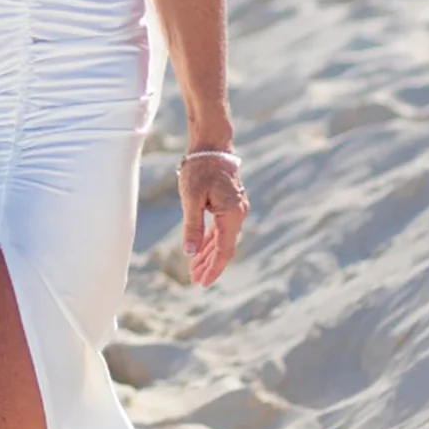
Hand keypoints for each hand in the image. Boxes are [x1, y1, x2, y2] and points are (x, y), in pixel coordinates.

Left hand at [179, 154, 246, 286]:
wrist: (212, 145)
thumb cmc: (200, 169)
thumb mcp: (191, 198)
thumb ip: (192, 226)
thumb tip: (190, 252)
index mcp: (232, 214)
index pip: (224, 249)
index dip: (214, 268)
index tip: (203, 282)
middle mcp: (238, 213)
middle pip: (225, 247)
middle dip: (210, 264)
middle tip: (195, 280)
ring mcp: (235, 209)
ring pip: (222, 238)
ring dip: (209, 254)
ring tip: (195, 269)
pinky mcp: (229, 204)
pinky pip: (220, 228)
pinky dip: (210, 240)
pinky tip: (201, 250)